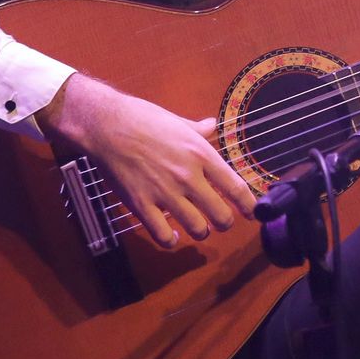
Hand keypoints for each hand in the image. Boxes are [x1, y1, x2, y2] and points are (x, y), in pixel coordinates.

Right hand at [37, 74, 255, 248]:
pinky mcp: (142, 205)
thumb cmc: (143, 119)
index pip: (237, 188)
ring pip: (198, 229)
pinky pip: (163, 236)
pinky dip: (171, 239)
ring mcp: (165, 193)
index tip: (252, 213)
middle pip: (222, 215)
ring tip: (198, 227)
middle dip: (225, 222)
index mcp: (201, 154)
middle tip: (222, 221)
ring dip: (201, 231)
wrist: (106, 126)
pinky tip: (171, 233)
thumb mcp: (178, 121)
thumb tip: (212, 126)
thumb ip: (199, 130)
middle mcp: (188, 176)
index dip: (249, 206)